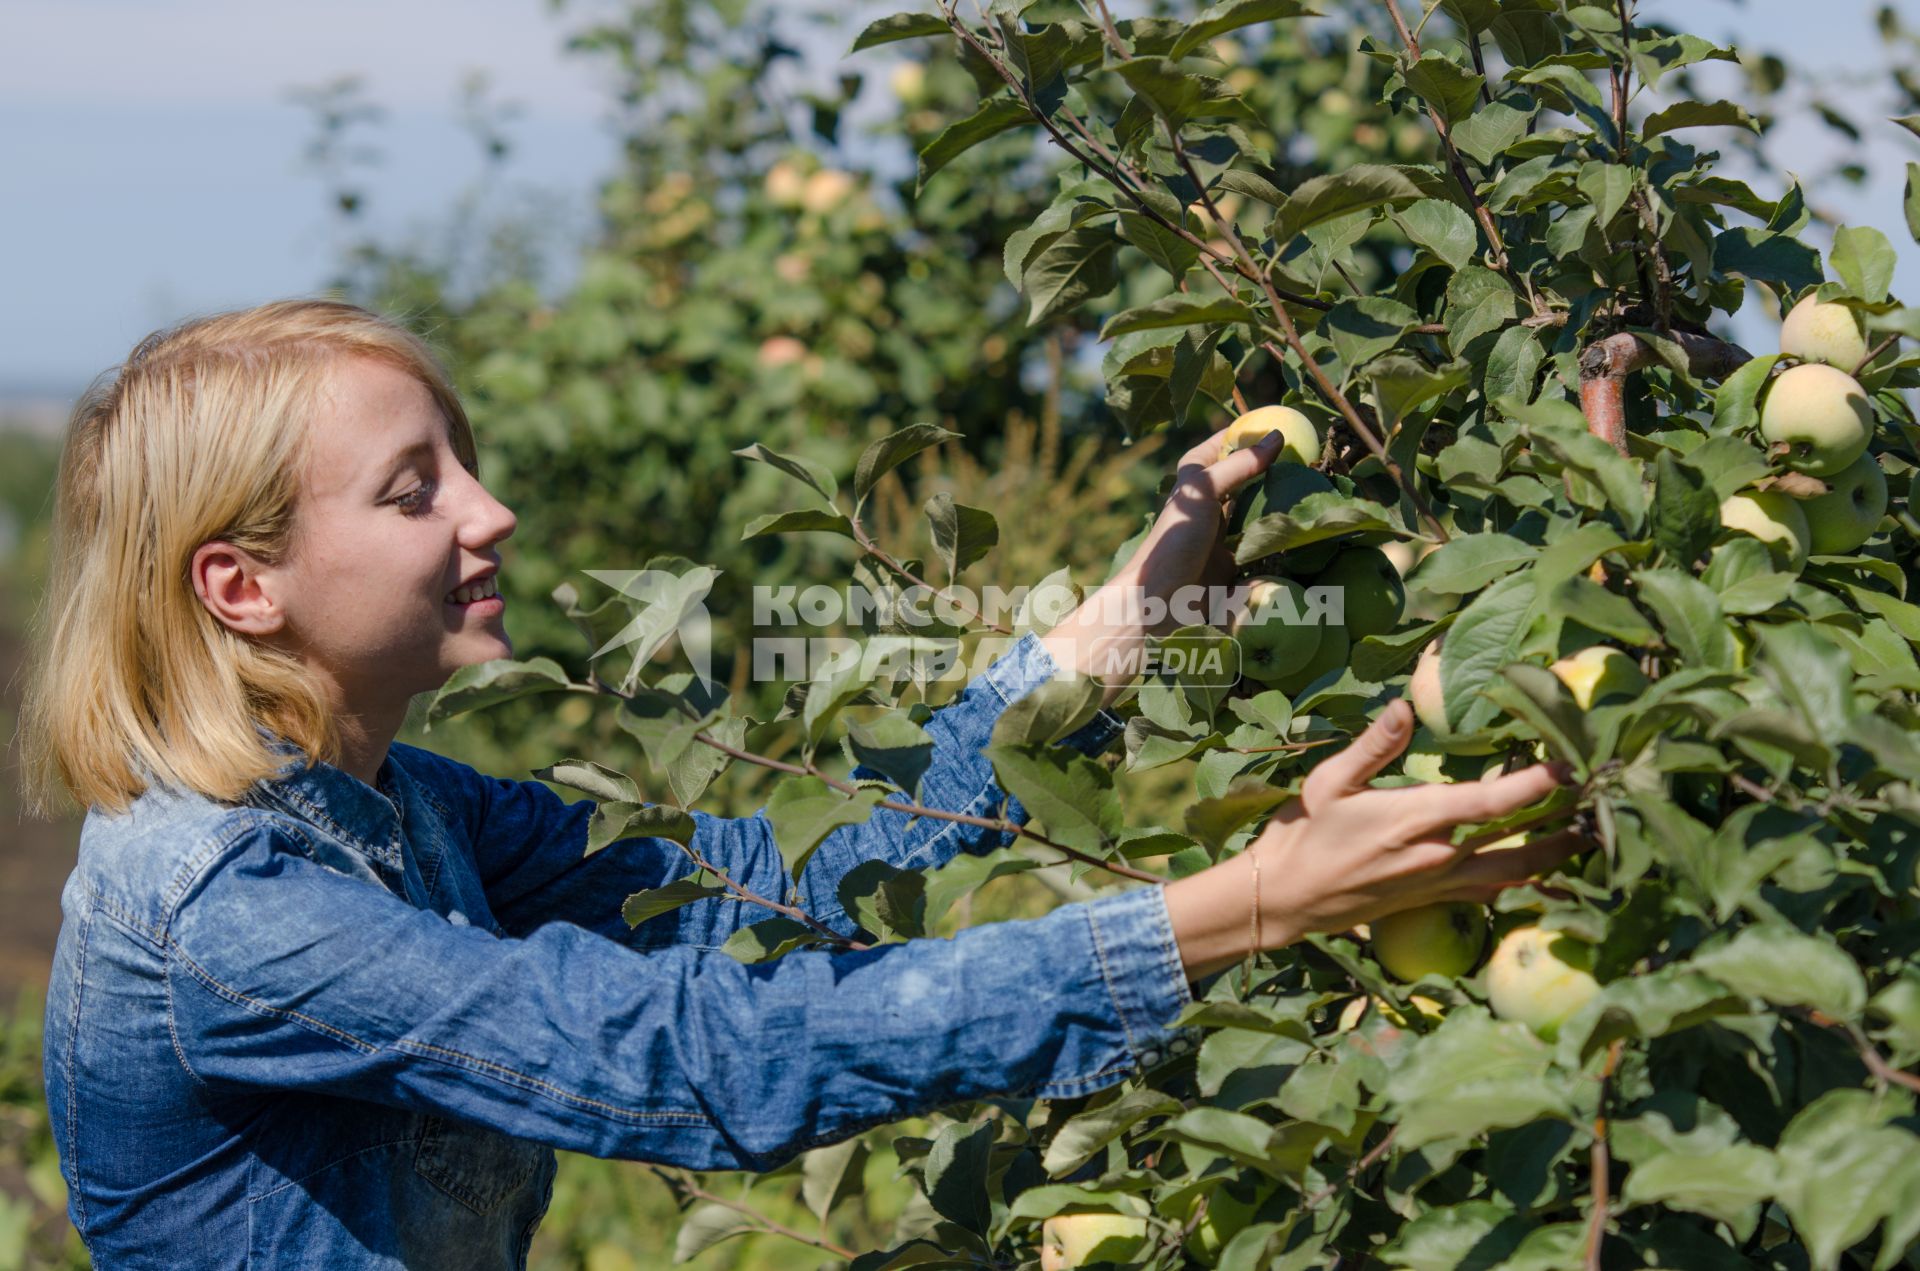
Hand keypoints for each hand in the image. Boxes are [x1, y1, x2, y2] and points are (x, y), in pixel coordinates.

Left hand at [1037, 425, 1288, 692]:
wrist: (1160, 602)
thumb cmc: (1175, 540)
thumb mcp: (1204, 492)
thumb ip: (1239, 466)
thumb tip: (1277, 437)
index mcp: (1195, 479)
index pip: (1223, 445)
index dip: (1248, 433)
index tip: (1284, 425)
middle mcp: (1209, 502)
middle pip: (1245, 478)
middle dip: (1272, 470)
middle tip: (1308, 461)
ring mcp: (1222, 533)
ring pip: (1256, 510)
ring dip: (1279, 503)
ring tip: (1312, 490)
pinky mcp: (1234, 562)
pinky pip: (1260, 543)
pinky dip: (1277, 536)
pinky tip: (1301, 528)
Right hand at [1163, 701, 1584, 978]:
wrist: (1285, 900)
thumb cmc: (1303, 836)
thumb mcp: (1327, 782)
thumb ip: (1372, 747)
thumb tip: (1404, 706)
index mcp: (1418, 820)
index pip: (1494, 801)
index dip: (1539, 782)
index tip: (1571, 762)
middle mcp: (1440, 856)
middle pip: (1523, 842)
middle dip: (1565, 821)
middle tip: (1601, 798)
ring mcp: (1441, 883)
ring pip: (1517, 873)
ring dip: (1556, 855)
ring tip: (1587, 835)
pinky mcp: (1435, 900)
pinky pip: (1494, 891)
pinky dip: (1526, 881)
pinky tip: (1542, 871)